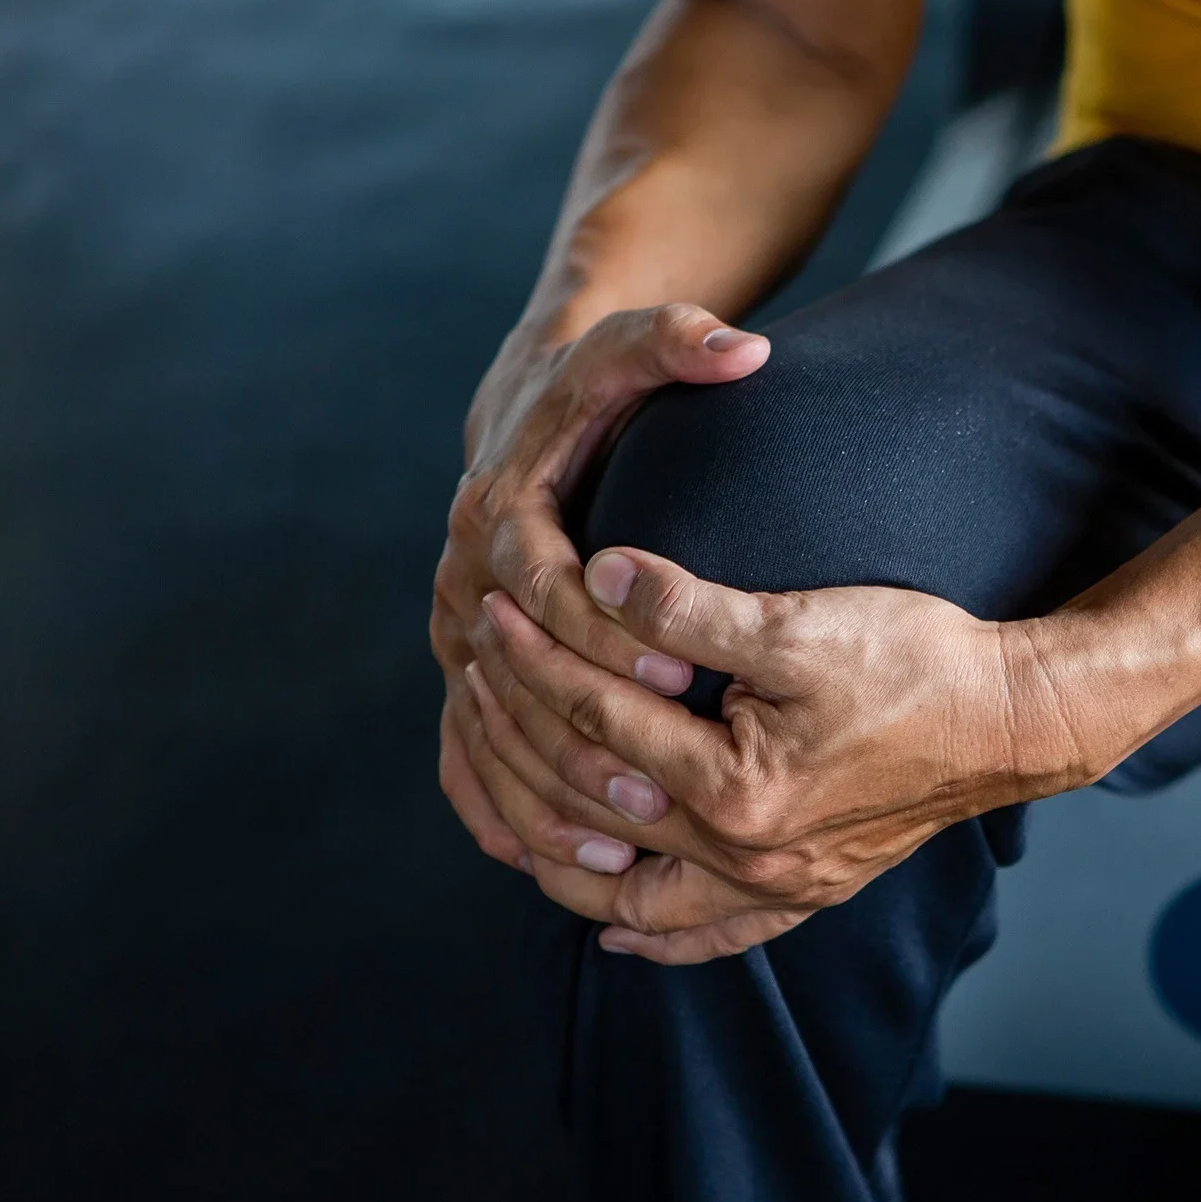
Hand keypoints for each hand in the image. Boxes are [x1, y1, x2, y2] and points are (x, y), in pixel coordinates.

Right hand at [432, 304, 768, 879]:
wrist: (527, 407)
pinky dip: (505, 811)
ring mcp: (455, 634)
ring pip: (483, 733)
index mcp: (499, 509)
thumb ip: (682, 342)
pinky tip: (564, 859)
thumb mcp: (631, 350)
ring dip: (540, 795)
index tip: (686, 679)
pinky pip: (467, 757)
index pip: (549, 586)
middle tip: (659, 795)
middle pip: (512, 680)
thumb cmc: (593, 385)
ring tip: (615, 851)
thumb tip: (744, 346)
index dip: (611, 636)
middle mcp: (462, 579)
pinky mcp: (464, 674)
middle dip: (581, 739)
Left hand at [460, 549, 1095, 962]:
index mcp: (734, 791)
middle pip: (592, 810)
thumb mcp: (799, 622)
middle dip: (521, 740)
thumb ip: (689, 609)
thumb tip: (597, 574)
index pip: (597, 725)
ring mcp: (774, 887)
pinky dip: (651, 934)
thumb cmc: (918, 662)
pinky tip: (612, 927)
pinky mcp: (803, 892)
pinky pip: (707, 935)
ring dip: (558, 847)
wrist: (1016, 721)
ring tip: (505, 800)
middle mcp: (744, 858)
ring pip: (628, 892)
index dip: (535, 661)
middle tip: (477, 684)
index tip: (493, 611)